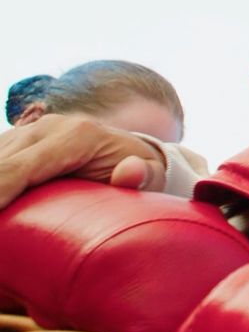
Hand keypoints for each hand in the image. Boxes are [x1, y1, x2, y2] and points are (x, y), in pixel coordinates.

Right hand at [0, 113, 167, 209]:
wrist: (133, 157)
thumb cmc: (141, 175)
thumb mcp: (150, 177)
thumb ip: (144, 175)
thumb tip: (130, 172)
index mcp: (77, 135)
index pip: (20, 169)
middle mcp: (48, 127)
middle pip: (0, 165)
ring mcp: (29, 132)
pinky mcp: (16, 142)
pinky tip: (2, 203)